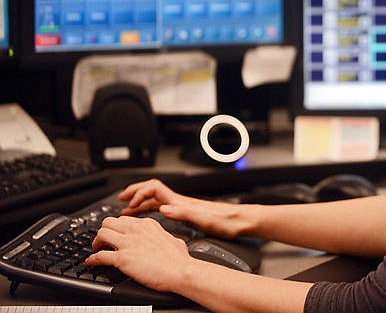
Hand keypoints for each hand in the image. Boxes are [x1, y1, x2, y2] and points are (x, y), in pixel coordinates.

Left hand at [86, 215, 191, 292]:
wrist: (180, 270)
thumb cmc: (179, 259)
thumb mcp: (173, 240)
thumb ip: (165, 237)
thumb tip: (167, 240)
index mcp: (147, 225)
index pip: (124, 220)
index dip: (118, 228)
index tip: (116, 235)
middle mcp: (136, 230)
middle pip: (109, 222)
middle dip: (104, 231)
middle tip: (103, 241)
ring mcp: (128, 243)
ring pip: (101, 233)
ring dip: (96, 243)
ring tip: (96, 250)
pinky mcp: (122, 258)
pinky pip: (99, 256)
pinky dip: (92, 260)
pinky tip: (91, 263)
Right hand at [119, 178, 255, 238]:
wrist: (240, 222)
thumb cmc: (226, 221)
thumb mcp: (203, 219)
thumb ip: (183, 213)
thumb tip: (163, 208)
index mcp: (181, 202)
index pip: (154, 188)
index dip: (139, 193)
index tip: (128, 204)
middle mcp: (180, 202)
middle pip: (152, 191)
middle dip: (134, 193)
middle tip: (119, 200)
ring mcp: (183, 207)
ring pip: (155, 200)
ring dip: (140, 203)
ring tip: (127, 210)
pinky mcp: (187, 214)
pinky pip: (163, 208)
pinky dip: (151, 211)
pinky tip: (149, 217)